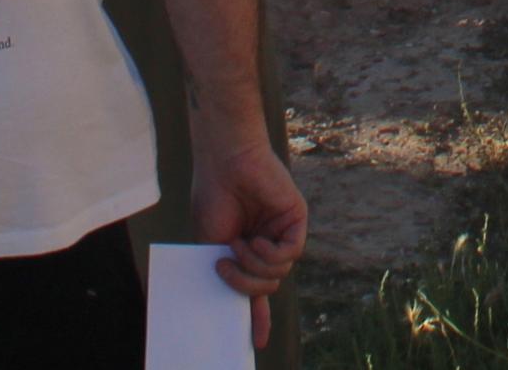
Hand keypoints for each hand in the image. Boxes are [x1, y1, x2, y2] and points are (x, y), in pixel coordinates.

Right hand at [194, 133, 310, 346]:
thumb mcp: (212, 246)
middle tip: (225, 268)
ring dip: (252, 267)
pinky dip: (268, 255)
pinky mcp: (296, 220)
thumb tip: (237, 306)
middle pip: (266, 288)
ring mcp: (282, 233)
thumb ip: (228, 272)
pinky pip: (289, 256)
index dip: (256, 318)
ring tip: (237, 244)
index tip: (256, 345)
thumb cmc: (213, 198)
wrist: (224, 162)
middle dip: (246, 288)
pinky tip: (254, 240)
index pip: (257, 289)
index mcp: (247, 250)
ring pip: (277, 276)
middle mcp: (267, 244)